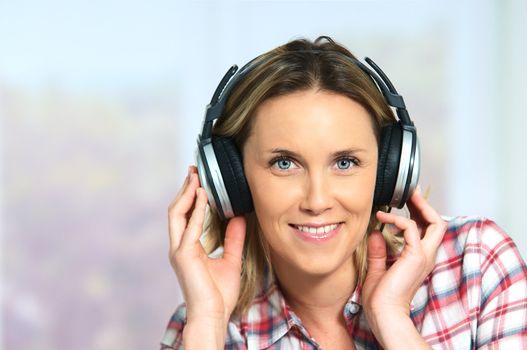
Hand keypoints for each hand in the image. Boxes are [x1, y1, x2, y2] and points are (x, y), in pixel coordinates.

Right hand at [167, 166, 246, 326]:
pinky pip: (190, 226)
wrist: (213, 315)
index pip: (185, 215)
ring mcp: (179, 250)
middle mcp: (179, 246)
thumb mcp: (231, 259)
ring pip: (177, 214)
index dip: (190, 196)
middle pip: (177, 210)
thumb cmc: (219, 294)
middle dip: (185, 189)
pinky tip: (204, 196)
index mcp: (187, 247)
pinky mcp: (183, 255)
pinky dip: (196, 209)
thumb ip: (234, 239)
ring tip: (196, 177)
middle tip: (194, 171)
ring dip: (187, 194)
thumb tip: (239, 218)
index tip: (198, 179)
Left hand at [361, 187, 446, 338]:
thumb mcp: (377, 269)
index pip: (426, 231)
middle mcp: (425, 256)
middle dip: (425, 205)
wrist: (383, 313)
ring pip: (435, 223)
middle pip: (437, 223)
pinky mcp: (415, 256)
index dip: (418, 214)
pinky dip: (398, 220)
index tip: (404, 202)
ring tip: (405, 197)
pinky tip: (383, 219)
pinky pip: (412, 228)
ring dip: (419, 206)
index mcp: (417, 259)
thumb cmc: (380, 298)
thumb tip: (376, 233)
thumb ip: (379, 251)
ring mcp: (423, 256)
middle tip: (411, 192)